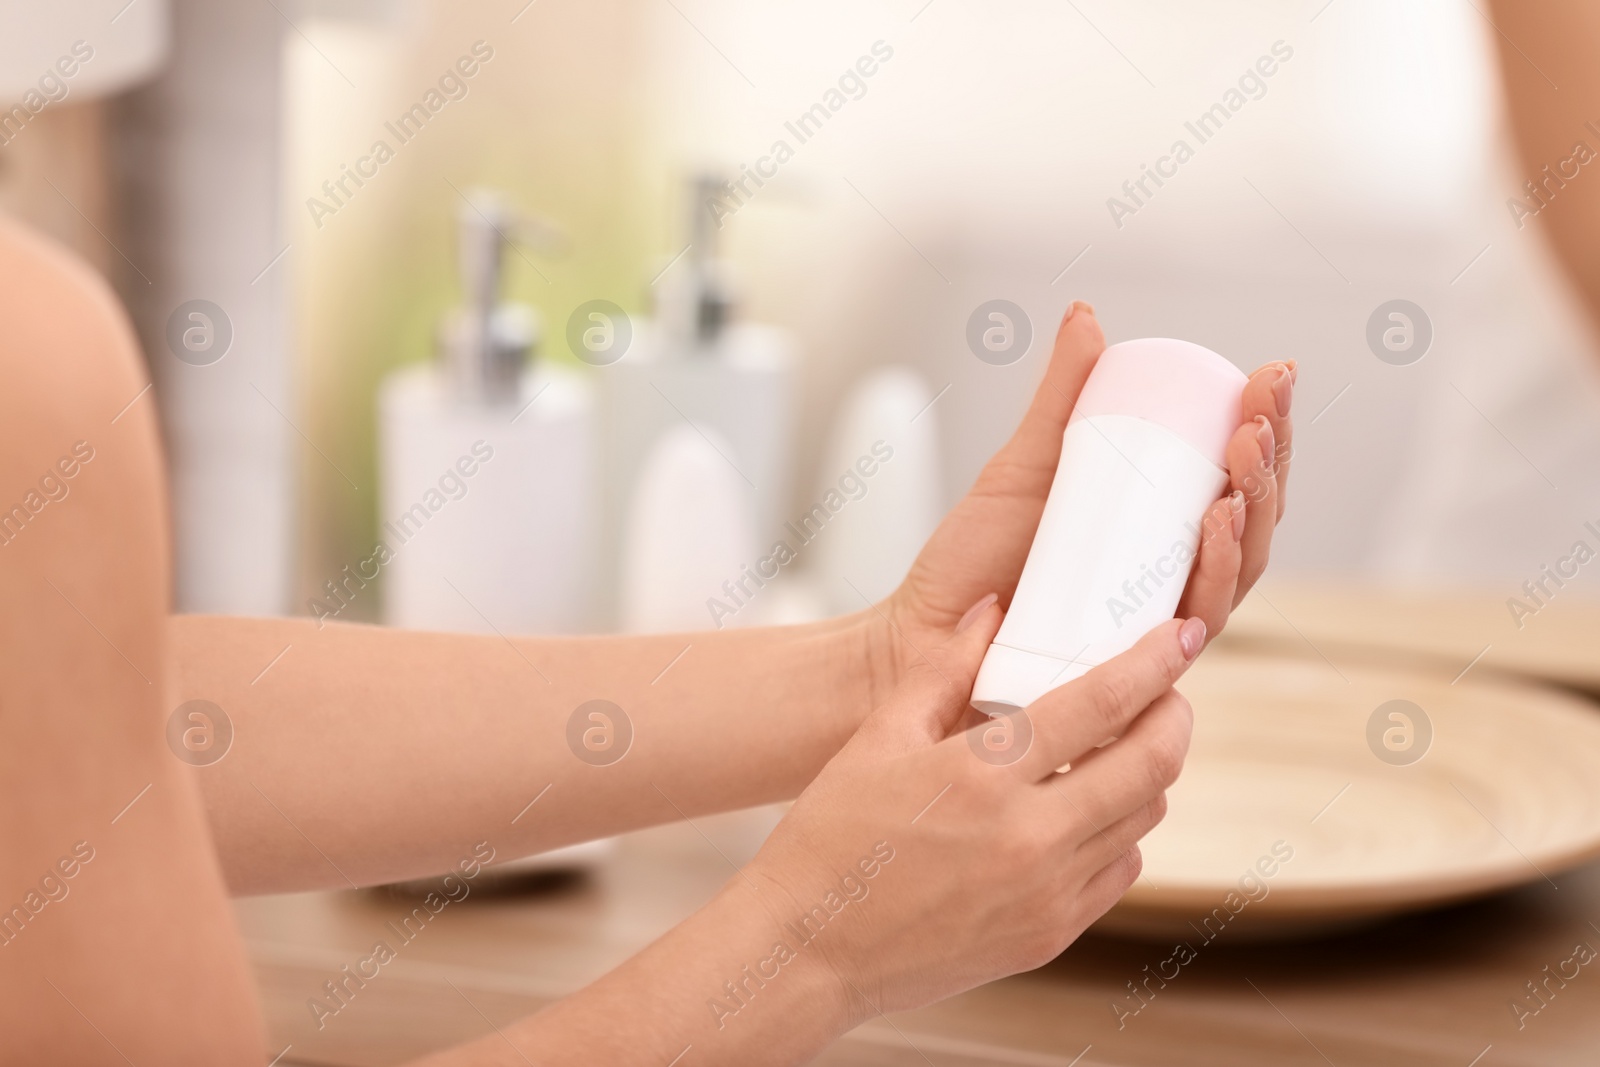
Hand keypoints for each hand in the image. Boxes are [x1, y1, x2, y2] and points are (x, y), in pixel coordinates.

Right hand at [743, 600, 1203, 1024]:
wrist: (811, 948)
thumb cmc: (832, 836)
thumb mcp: (879, 737)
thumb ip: (942, 668)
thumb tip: (993, 608)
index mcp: (983, 776)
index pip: (1102, 703)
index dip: (1156, 660)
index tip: (1183, 634)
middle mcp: (1029, 838)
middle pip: (1150, 763)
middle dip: (1172, 715)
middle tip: (1165, 692)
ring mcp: (1046, 894)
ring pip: (1144, 819)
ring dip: (1148, 773)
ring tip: (1122, 747)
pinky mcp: (1049, 935)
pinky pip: (1118, 872)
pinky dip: (1119, 833)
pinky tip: (1085, 812)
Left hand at [880, 303, 1293, 682]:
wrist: (922, 635)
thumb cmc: (974, 560)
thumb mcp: (1024, 462)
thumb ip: (1059, 397)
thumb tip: (1085, 315)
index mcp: (1162, 530)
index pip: (1238, 476)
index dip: (1267, 426)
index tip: (1271, 374)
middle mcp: (1172, 577)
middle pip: (1253, 521)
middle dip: (1270, 460)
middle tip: (1258, 411)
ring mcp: (1157, 622)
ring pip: (1237, 569)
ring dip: (1252, 507)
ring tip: (1242, 454)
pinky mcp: (1135, 663)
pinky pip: (1193, 623)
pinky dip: (1212, 571)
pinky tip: (1215, 524)